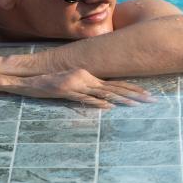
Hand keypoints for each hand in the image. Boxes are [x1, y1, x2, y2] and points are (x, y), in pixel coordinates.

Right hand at [3, 68, 155, 108]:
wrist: (30, 79)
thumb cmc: (52, 83)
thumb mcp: (74, 86)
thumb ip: (90, 91)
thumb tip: (108, 102)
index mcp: (89, 76)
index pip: (116, 83)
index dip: (133, 88)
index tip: (147, 94)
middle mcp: (86, 77)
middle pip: (115, 87)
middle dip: (135, 94)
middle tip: (152, 100)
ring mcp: (77, 84)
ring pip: (104, 93)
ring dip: (122, 99)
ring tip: (138, 105)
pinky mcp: (67, 91)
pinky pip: (85, 98)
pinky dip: (98, 103)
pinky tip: (109, 107)